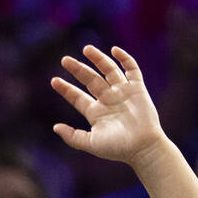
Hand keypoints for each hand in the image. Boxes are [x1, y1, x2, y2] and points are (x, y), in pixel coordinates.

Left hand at [51, 46, 164, 166]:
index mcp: (96, 112)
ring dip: (98, 59)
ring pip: (108, 70)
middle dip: (78, 69)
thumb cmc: (118, 148)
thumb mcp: (92, 143)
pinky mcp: (137, 89)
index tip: (54, 81)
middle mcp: (108, 99)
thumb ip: (73, 137)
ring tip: (86, 49)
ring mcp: (122, 92)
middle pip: (90, 79)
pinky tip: (115, 50)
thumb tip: (55, 127)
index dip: (66, 89)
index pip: (77, 97)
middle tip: (64, 60)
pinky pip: (131, 69)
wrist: (143, 147)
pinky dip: (124, 58)